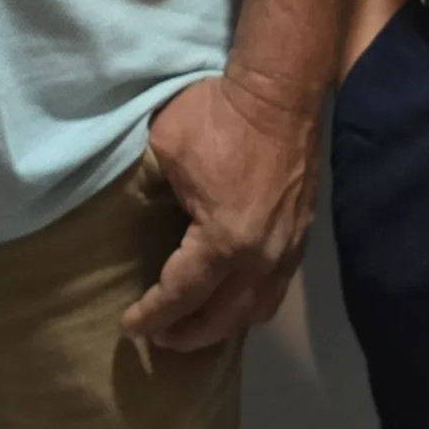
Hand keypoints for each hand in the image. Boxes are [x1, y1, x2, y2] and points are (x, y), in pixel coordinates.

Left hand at [119, 67, 321, 350]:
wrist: (280, 90)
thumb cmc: (218, 115)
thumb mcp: (164, 150)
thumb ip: (145, 191)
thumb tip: (128, 212)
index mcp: (224, 241)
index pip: (181, 295)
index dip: (152, 315)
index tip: (128, 328)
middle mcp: (261, 257)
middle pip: (223, 318)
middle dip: (187, 334)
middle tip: (158, 338)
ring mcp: (287, 248)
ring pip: (256, 309)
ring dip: (223, 324)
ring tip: (194, 324)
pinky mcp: (301, 234)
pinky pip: (275, 288)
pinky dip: (250, 303)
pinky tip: (231, 297)